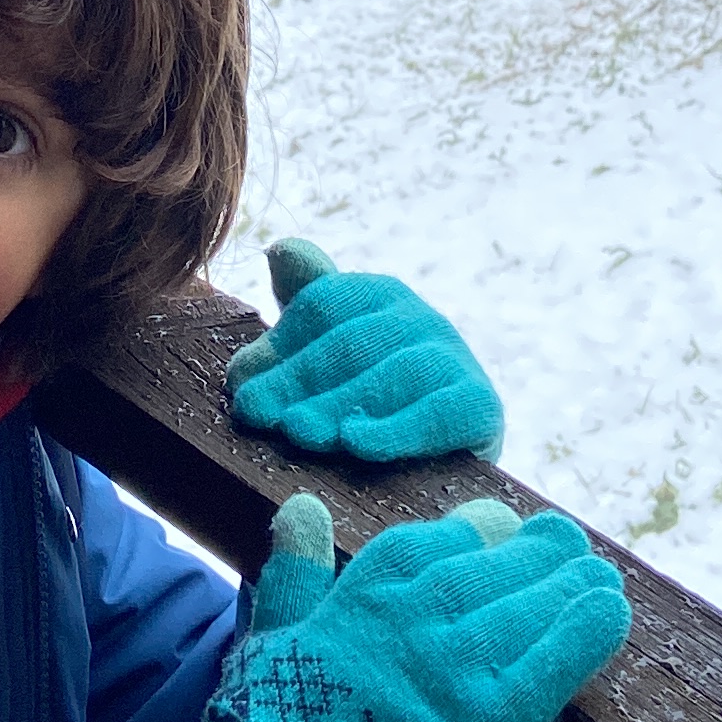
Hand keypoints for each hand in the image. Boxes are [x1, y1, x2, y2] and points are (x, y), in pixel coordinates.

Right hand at [190, 491, 629, 721]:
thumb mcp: (273, 639)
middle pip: (488, 571)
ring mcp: (448, 672)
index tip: (501, 527)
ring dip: (568, 589)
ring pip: (524, 611)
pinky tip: (613, 612)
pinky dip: (584, 637)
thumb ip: (297, 574)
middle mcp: (409, 622)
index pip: (433, 543)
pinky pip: (547, 670)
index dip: (474, 531)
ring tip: (600, 576)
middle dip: (533, 554)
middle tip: (569, 541)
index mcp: (360, 599)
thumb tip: (303, 506)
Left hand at [227, 239, 504, 464]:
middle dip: (301, 381)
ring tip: (298, 431)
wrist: (439, 469)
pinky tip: (356, 443)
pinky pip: (440, 412)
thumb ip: (294, 319)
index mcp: (377, 297)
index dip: (280, 348)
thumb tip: (280, 252)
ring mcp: (454, 358)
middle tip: (260, 415)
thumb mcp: (321, 364)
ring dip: (340, 402)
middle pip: (353, 342)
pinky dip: (396, 428)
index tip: (240, 389)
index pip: (324, 306)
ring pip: (395, 374)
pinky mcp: (481, 405)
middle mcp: (420, 318)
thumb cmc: (364, 411)